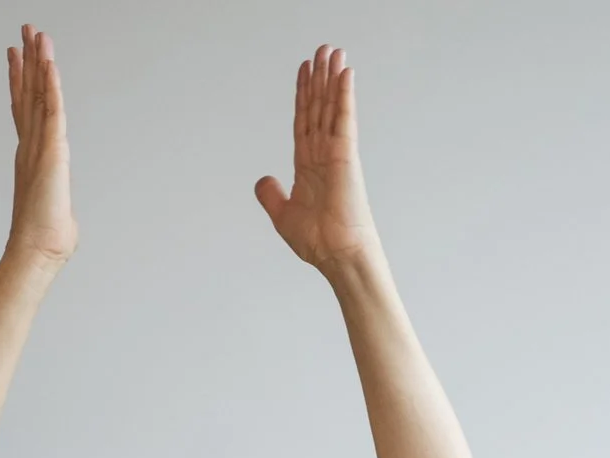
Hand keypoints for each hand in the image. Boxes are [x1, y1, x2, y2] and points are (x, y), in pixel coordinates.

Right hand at [5, 24, 75, 264]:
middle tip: (25, 32)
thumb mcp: (54, 210)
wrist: (38, 250)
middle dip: (27, 61)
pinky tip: (49, 64)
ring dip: (38, 63)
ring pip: (37, 95)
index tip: (17, 57)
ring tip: (35, 33)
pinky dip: (50, 85)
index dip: (20, 81)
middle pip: (27, 94)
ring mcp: (38, 145)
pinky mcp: (52, 150)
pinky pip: (52, 110)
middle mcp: (30, 145)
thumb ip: (55, 202)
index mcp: (30, 156)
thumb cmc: (45, 239)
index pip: (25, 110)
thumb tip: (60, 219)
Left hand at [254, 45, 379, 272]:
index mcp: (308, 165)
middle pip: (318, 107)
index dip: (303, 95)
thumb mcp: (283, 215)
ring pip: (331, 107)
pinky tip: (345, 74)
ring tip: (332, 51)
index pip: (304, 121)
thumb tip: (263, 180)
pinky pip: (344, 119)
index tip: (305, 71)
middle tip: (322, 50)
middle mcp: (323, 154)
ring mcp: (336, 153)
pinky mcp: (346, 156)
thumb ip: (271, 195)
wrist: (336, 255)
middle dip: (319, 78)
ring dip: (331, 78)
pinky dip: (344, 96)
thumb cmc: (319, 241)